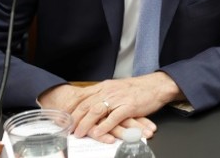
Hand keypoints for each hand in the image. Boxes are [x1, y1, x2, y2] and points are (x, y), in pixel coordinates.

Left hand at [38, 72, 183, 142]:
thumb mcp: (117, 87)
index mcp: (105, 86)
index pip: (82, 96)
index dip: (71, 107)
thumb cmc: (138, 89)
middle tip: (67, 129)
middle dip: (75, 118)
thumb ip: (104, 94)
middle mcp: (109, 90)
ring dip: (85, 123)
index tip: (62, 116)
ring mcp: (119, 98)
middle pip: (86, 104)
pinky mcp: (129, 106)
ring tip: (79, 133)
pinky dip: (104, 126)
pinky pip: (113, 117)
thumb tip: (91, 103)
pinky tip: (97, 132)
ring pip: (96, 111)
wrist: (157, 85)